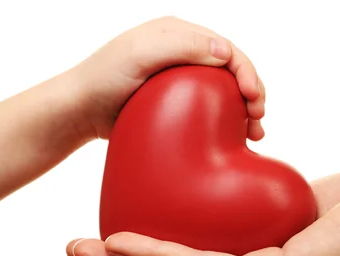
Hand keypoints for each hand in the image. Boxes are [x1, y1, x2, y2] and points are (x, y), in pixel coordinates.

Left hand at [68, 16, 265, 140]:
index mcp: (180, 35)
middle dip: (253, 91)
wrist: (81, 109)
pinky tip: (238, 137)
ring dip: (246, 110)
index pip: (226, 48)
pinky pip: (212, 109)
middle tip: (259, 118)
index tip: (253, 97)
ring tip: (256, 133)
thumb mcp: (139, 54)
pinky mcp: (180, 103)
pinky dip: (229, 121)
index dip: (246, 70)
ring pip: (227, 91)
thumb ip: (182, 46)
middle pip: (232, 70)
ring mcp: (184, 80)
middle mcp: (186, 54)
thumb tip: (226, 50)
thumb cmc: (105, 77)